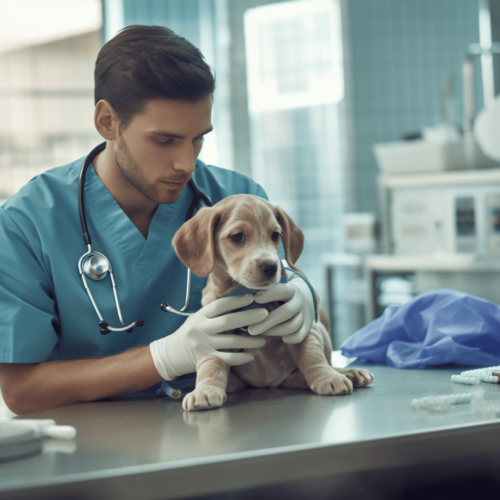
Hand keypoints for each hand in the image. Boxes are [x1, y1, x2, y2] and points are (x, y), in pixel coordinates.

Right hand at [150, 294, 267, 379]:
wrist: (172, 353)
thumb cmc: (193, 332)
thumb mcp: (200, 318)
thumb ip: (216, 313)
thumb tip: (243, 302)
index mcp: (200, 316)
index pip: (220, 305)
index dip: (236, 300)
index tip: (252, 297)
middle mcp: (201, 329)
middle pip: (228, 322)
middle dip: (249, 317)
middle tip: (265, 314)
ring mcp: (203, 345)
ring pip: (231, 342)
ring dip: (250, 340)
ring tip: (264, 338)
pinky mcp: (206, 360)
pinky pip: (227, 359)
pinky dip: (241, 357)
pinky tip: (251, 355)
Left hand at [247, 272, 314, 343]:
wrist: (304, 298)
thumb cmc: (280, 293)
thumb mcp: (275, 287)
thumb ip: (262, 289)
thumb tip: (240, 291)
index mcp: (291, 289)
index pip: (282, 291)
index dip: (269, 294)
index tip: (254, 298)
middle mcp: (299, 301)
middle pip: (286, 312)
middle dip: (267, 321)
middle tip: (250, 329)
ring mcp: (304, 315)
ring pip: (292, 326)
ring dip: (274, 331)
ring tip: (260, 333)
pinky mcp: (307, 327)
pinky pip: (298, 336)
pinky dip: (288, 338)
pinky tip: (278, 337)